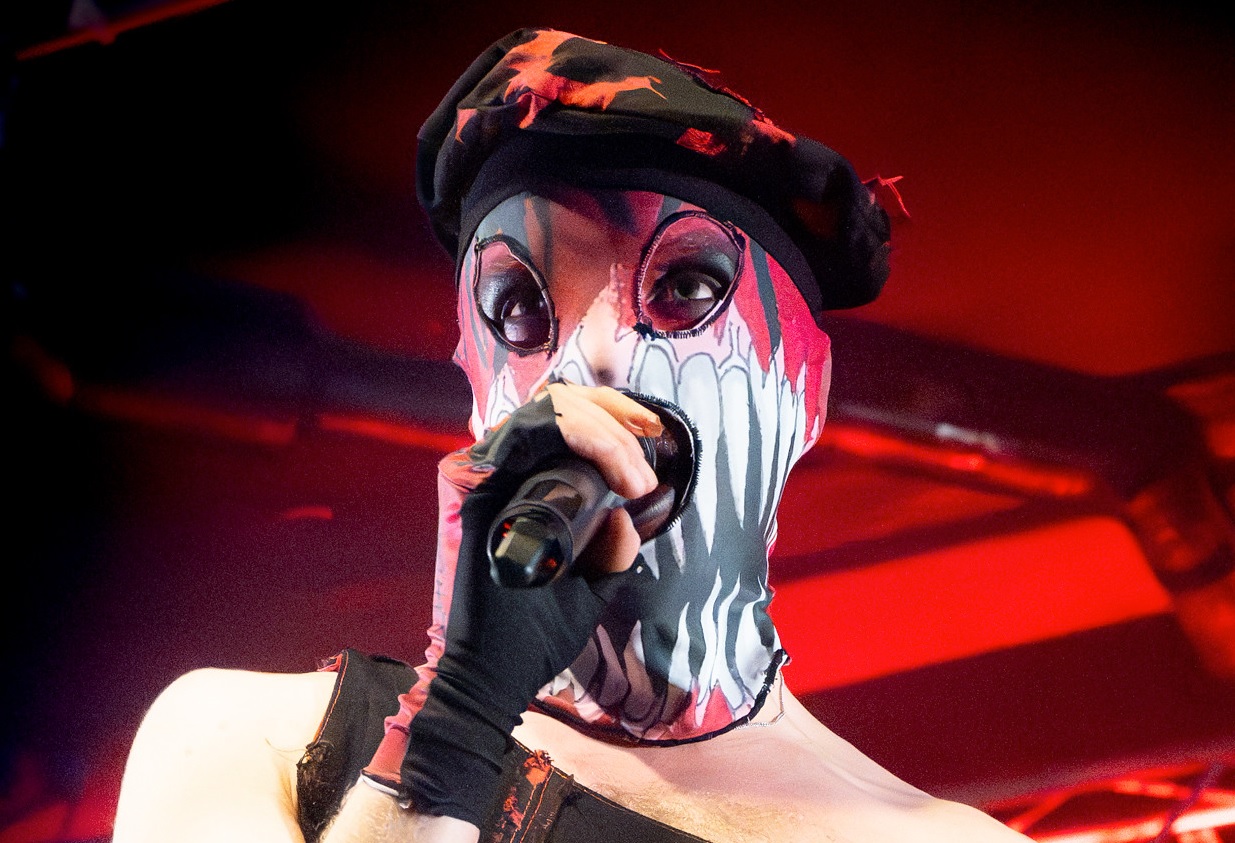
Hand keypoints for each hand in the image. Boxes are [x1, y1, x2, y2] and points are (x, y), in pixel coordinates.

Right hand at [363, 383, 660, 825]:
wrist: (498, 677)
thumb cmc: (536, 637)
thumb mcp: (592, 587)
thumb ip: (611, 551)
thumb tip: (628, 513)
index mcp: (533, 493)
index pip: (569, 428)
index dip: (615, 419)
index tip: (657, 440)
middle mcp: (510, 479)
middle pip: (562, 406)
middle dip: (616, 416)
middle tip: (649, 454)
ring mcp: (494, 481)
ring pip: (549, 411)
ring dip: (603, 429)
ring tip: (636, 476)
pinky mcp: (483, 491)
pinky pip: (526, 434)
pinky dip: (574, 433)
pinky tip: (612, 464)